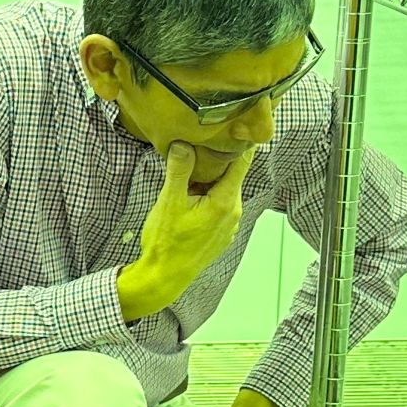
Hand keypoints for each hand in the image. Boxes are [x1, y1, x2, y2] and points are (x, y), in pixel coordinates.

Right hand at [117, 142, 258, 321]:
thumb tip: (184, 143)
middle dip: (215, 162)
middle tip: (194, 150)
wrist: (163, 278)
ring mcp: (228, 226)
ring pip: (223, 191)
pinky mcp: (220, 234)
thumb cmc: (166, 242)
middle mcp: (233, 213)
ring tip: (186, 177)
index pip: (242, 162)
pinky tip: (187, 201)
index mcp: (225, 201)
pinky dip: (207, 198)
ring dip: (208, 182)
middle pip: (231, 175)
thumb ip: (180, 169)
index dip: (236, 143)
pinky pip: (218, 207)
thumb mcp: (170, 201)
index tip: (226, 128)